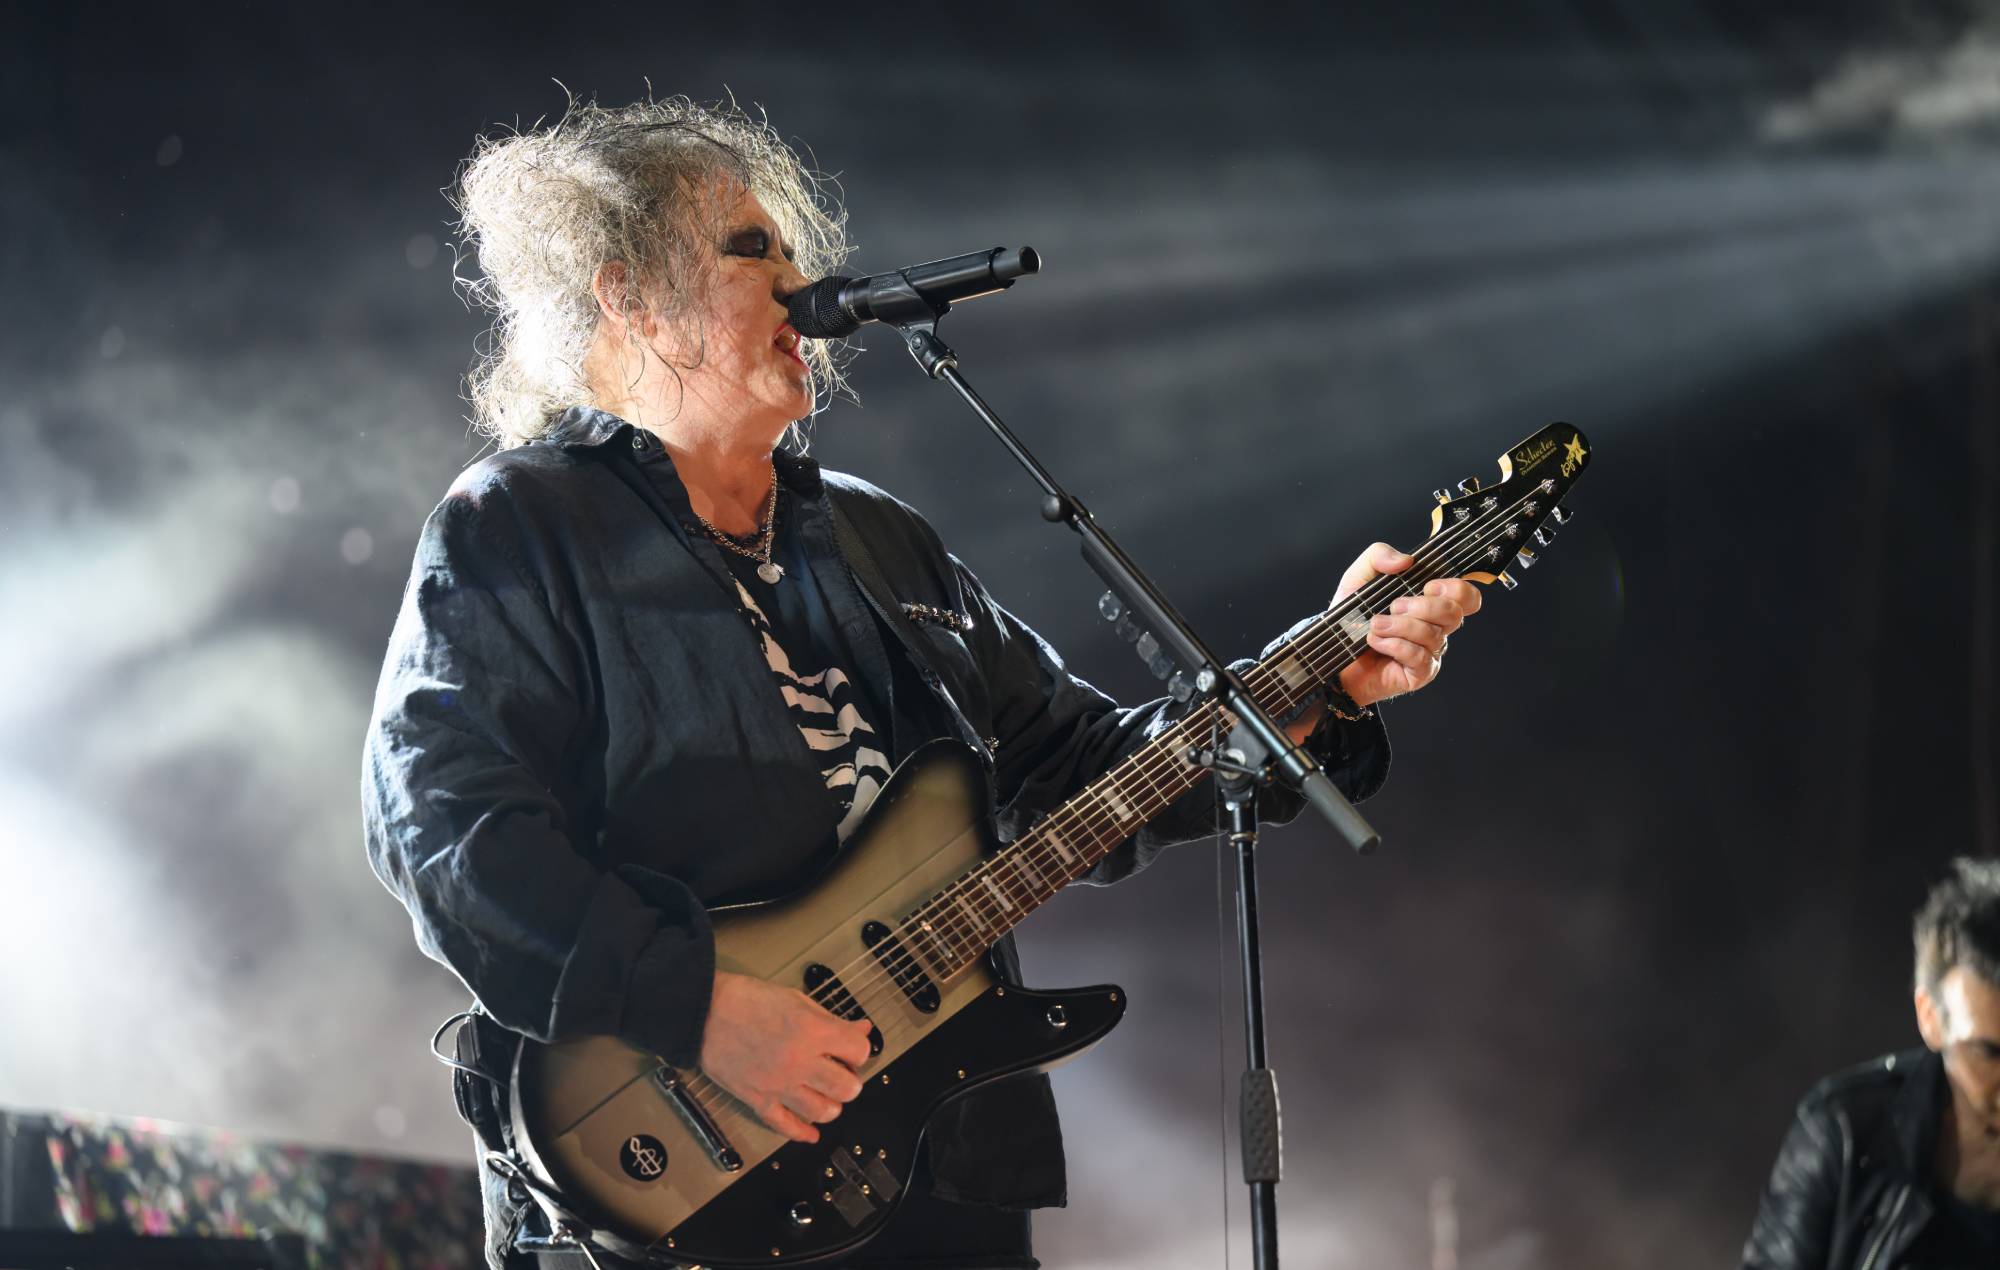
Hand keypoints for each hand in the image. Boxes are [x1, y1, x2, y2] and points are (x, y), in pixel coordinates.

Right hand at [699, 970, 873, 1142]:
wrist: (703, 1012)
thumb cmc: (747, 999)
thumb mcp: (796, 998)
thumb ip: (831, 1018)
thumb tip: (861, 1029)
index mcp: (813, 1032)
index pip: (859, 1051)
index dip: (859, 1050)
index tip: (851, 1049)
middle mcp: (800, 1062)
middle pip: (847, 1088)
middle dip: (849, 1080)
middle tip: (840, 1072)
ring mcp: (779, 1085)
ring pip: (822, 1112)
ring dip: (831, 1105)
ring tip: (825, 1094)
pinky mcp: (757, 1100)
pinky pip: (785, 1126)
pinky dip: (802, 1133)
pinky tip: (811, 1132)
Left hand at [1332, 543, 1481, 707]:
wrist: (1332, 654)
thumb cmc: (1351, 617)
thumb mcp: (1358, 578)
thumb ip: (1379, 556)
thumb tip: (1406, 560)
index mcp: (1430, 603)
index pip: (1466, 597)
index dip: (1456, 588)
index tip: (1427, 586)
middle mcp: (1436, 628)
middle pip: (1454, 613)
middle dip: (1422, 606)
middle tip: (1394, 606)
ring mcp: (1430, 652)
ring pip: (1432, 634)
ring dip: (1399, 626)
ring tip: (1375, 625)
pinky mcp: (1419, 673)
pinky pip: (1418, 656)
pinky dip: (1394, 645)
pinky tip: (1376, 642)